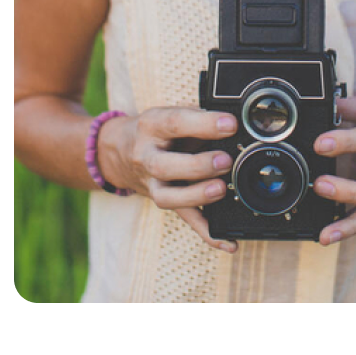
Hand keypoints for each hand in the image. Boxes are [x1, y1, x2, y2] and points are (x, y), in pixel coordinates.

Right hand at [98, 107, 240, 253]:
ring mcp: (152, 184)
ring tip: (221, 190)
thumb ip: (197, 116)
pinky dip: (208, 233)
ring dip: (196, 196)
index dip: (202, 124)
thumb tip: (235, 124)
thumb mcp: (169, 113)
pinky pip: (185, 220)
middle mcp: (147, 156)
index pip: (174, 123)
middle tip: (225, 161)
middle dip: (197, 166)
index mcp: (151, 126)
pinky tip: (229, 241)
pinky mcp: (164, 202)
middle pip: (164, 166)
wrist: (120, 150)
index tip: (230, 124)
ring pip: (167, 197)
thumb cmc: (156, 130)